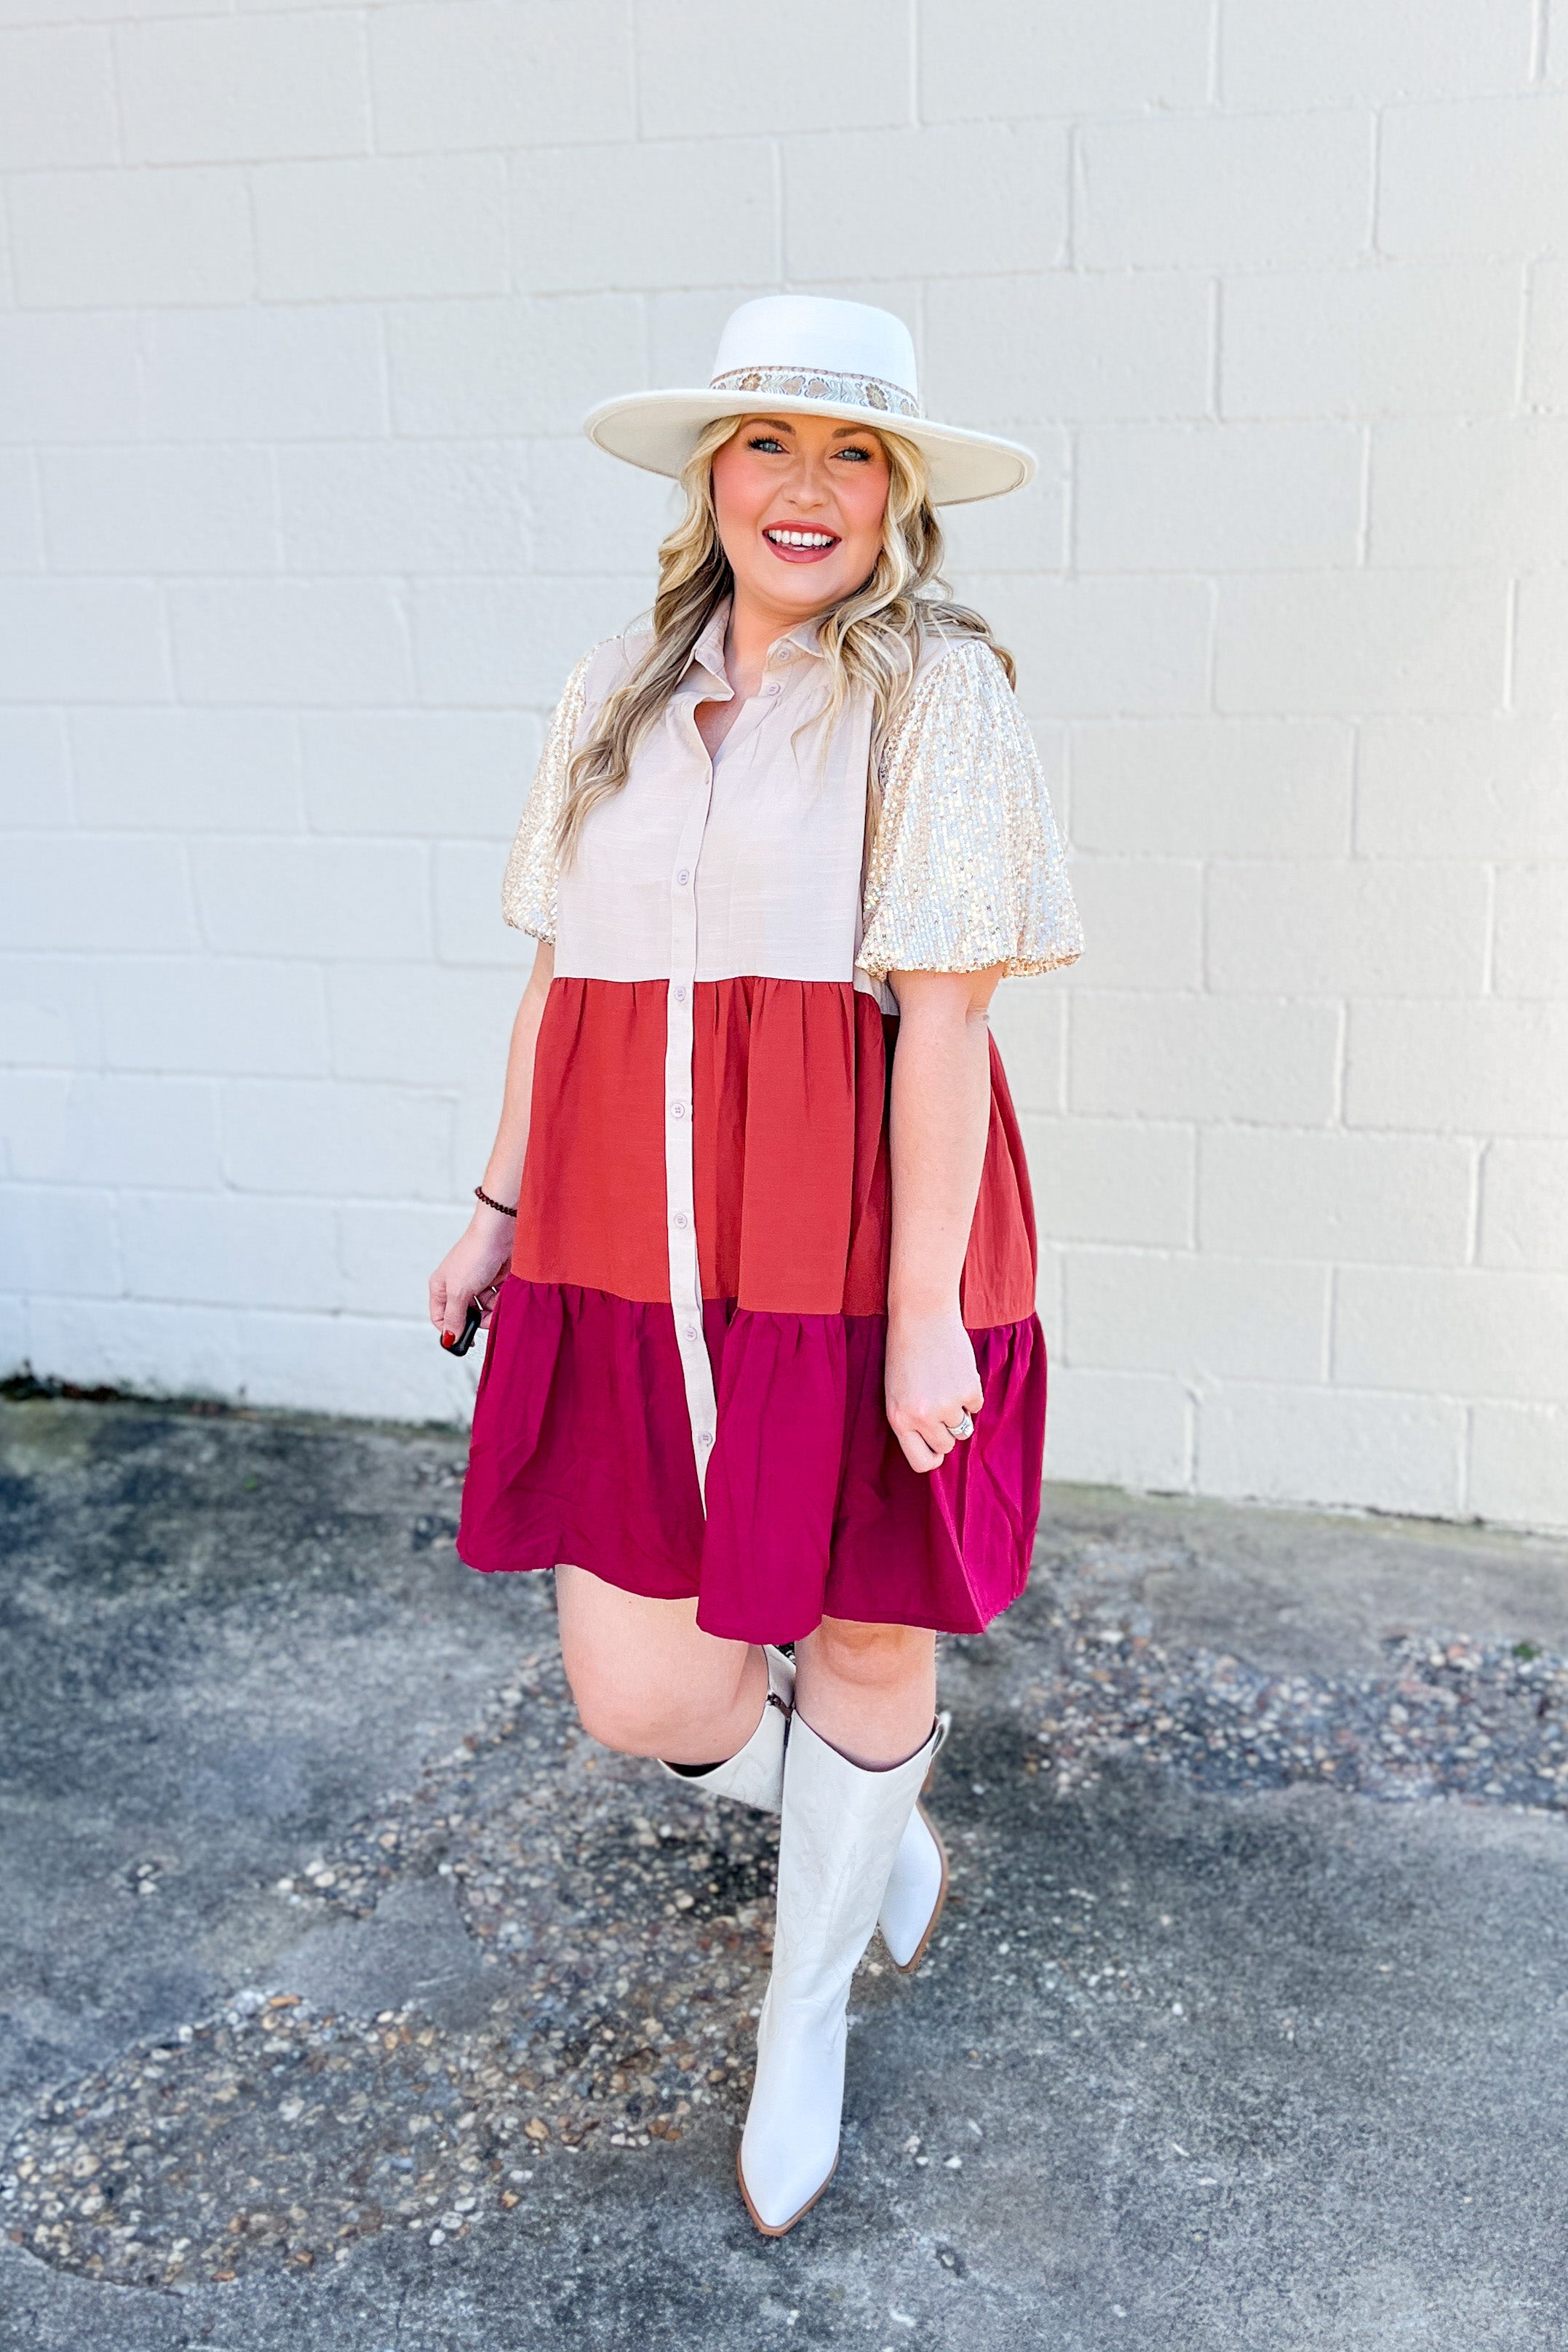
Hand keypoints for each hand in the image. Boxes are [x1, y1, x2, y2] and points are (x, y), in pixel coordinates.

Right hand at [428, 1207, 514, 1344]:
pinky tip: (505, 1293)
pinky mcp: (493, 1280)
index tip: (468, 1341)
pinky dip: (501, 1300)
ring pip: (483, 1310)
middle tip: (488, 1320)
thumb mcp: (460, 1291)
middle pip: (465, 1316)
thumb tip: (449, 1338)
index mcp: (440, 1288)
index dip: (452, 1331)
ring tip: (498, 1301)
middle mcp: (456, 1286)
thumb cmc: (474, 1256)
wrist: (500, 1233)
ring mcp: (476, 1283)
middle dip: (477, 1320)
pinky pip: (496, 1300)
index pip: (441, 1318)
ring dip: (492, 1310)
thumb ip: (455, 1317)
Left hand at [884, 1306, 982, 1474]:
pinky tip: (956, 1371)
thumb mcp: (897, 1392)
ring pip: (964, 1428)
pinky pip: (977, 1406)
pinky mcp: (968, 1390)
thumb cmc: (905, 1353)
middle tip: (940, 1403)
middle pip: (946, 1446)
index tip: (936, 1446)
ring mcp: (947, 1405)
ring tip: (945, 1384)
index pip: (922, 1462)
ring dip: (959, 1411)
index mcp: (899, 1419)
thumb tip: (940, 1448)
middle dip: (947, 1430)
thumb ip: (913, 1421)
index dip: (933, 1456)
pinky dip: (970, 1392)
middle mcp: (921, 1417)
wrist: (921, 1315)